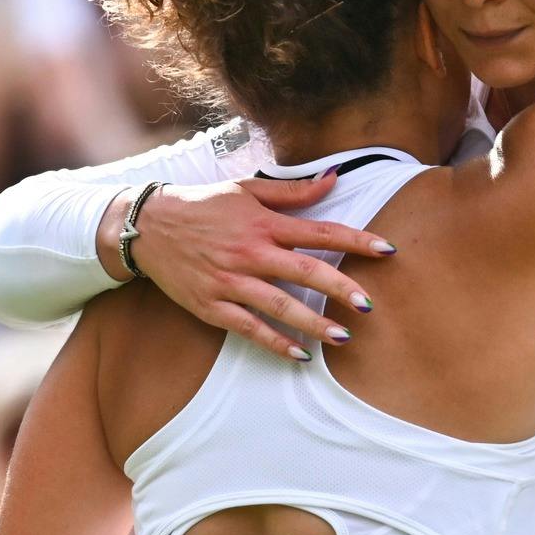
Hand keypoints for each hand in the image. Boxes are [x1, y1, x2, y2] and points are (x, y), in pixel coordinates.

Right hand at [117, 175, 395, 359]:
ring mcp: (230, 282)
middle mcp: (250, 253)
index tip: (387, 250)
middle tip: (369, 306)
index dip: (357, 240)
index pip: (320, 232)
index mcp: (263, 223)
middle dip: (340, 289)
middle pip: (305, 272)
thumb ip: (292, 191)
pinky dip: (275, 342)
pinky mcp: (212, 306)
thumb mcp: (246, 189)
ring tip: (343, 337)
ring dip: (313, 323)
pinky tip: (300, 354)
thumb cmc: (202, 205)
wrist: (147, 226)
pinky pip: (248, 328)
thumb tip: (333, 180)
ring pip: (279, 306)